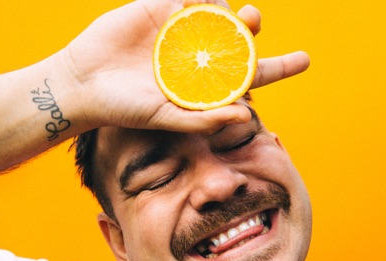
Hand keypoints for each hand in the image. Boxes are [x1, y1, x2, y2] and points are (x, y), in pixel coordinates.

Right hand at [65, 0, 308, 133]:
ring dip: (232, 10)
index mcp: (203, 87)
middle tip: (253, 21)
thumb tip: (246, 115)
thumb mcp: (166, 118)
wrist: (85, 82)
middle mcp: (196, 59)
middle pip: (238, 41)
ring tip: (235, 14)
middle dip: (252, 30)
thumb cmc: (125, 108)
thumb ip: (203, 120)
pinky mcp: (160, 9)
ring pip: (219, 14)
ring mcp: (180, 32)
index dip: (276, 68)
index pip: (247, 77)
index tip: (303, 60)